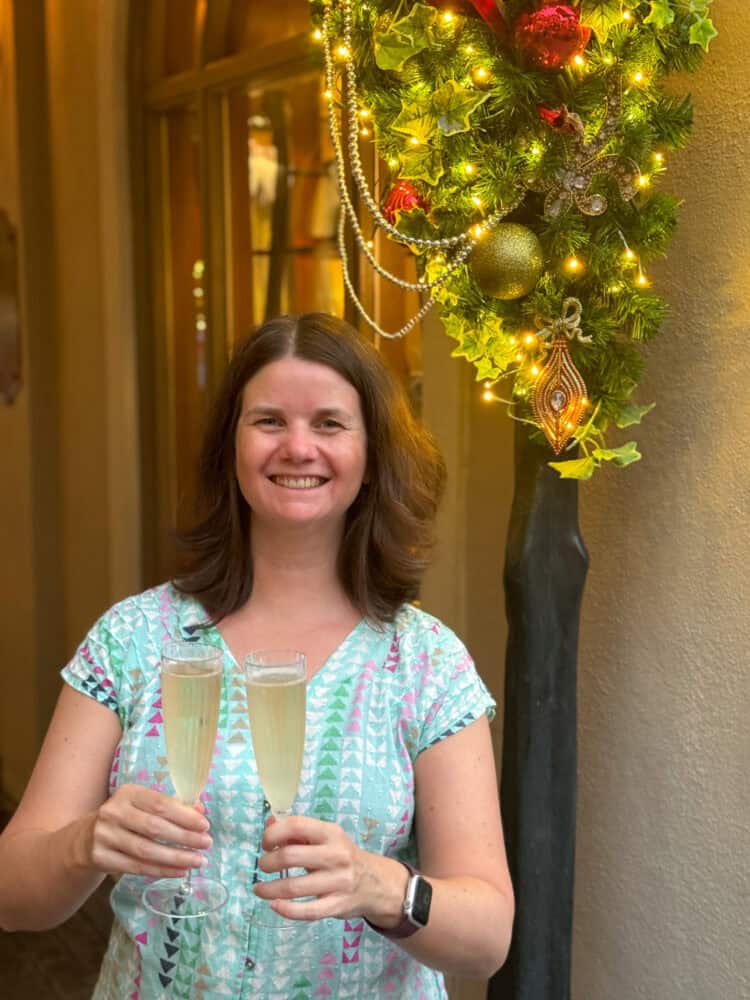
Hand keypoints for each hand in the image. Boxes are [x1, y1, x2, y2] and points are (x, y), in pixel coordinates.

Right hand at [77, 783, 211, 878]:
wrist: (85, 838)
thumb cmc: (126, 818)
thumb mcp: (143, 805)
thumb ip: (171, 806)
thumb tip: (200, 810)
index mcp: (128, 793)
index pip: (160, 804)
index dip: (184, 815)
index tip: (205, 825)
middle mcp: (113, 812)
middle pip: (154, 828)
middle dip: (184, 837)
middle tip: (206, 844)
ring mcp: (104, 836)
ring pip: (146, 850)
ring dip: (176, 857)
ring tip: (198, 861)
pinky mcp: (101, 858)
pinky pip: (137, 867)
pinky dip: (161, 870)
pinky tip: (179, 871)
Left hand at [254, 815, 405, 923]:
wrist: (376, 883)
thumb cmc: (343, 856)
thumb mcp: (326, 838)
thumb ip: (298, 832)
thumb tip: (269, 822)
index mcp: (331, 833)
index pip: (296, 825)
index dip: (273, 833)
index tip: (265, 843)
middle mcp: (335, 855)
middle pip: (290, 856)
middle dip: (268, 862)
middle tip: (263, 866)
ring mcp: (337, 882)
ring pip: (294, 887)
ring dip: (269, 888)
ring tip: (259, 889)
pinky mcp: (337, 905)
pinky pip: (306, 911)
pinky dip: (286, 910)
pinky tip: (274, 904)